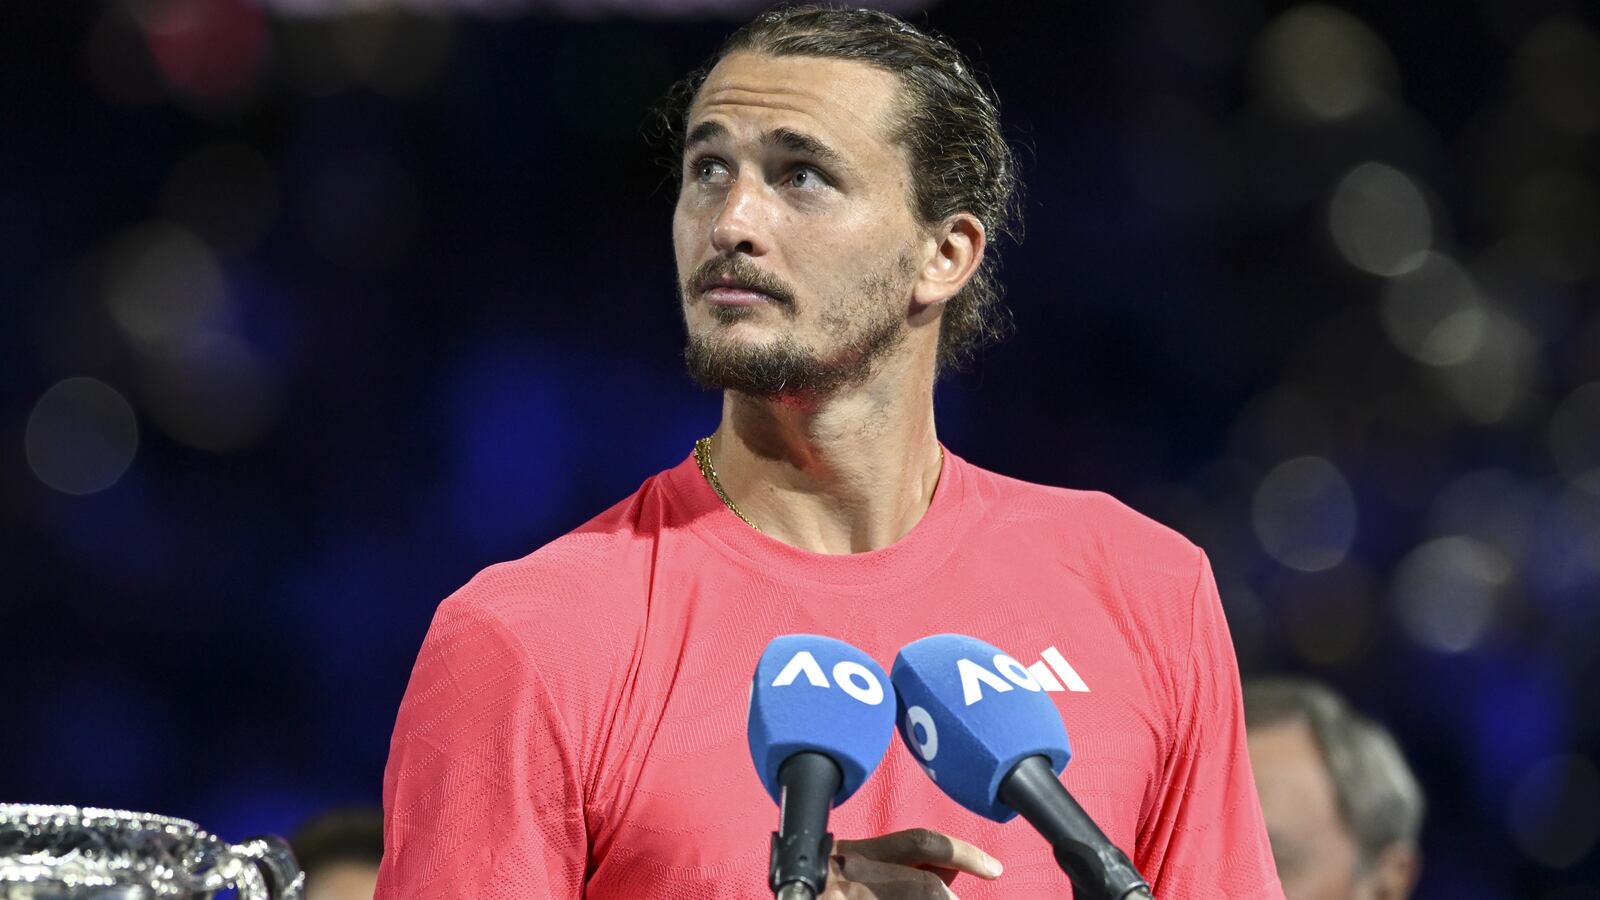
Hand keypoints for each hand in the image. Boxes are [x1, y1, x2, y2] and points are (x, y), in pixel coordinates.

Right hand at [819, 828, 1002, 898]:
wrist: (783, 892)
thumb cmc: (813, 888)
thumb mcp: (853, 870)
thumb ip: (895, 868)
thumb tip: (949, 871)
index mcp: (857, 855)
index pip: (921, 845)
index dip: (964, 854)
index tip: (994, 869)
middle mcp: (853, 876)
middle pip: (924, 888)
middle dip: (949, 897)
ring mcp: (846, 898)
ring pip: (917, 895)